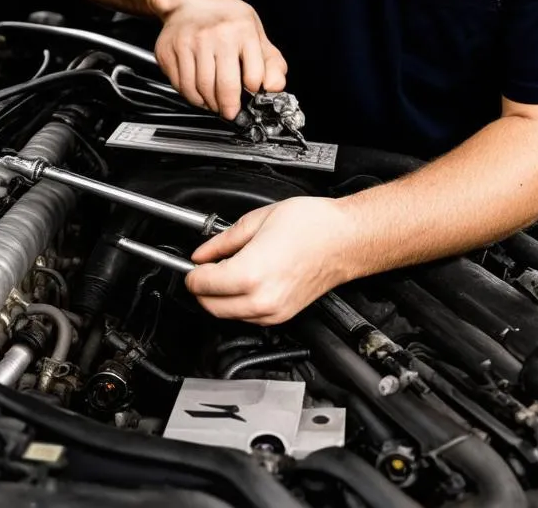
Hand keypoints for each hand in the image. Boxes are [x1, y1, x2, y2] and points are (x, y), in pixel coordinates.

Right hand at [153, 0, 287, 118]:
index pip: (253, 76)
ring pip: (200, 90)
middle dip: (230, 107)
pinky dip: (191, 96)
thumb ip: (271, 62)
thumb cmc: (226, 18)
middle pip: (224, 86)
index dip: (254, 90)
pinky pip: (181, 86)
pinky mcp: (168, 51)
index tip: (250, 92)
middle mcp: (214, 35)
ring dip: (210, 104)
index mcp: (242, 29)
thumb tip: (275, 87)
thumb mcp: (256, 32)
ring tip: (215, 102)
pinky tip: (199, 92)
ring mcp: (189, 42)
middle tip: (231, 112)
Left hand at [184, 198, 357, 324]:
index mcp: (250, 273)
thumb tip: (203, 252)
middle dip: (201, 288)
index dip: (192, 272)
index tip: (193, 265)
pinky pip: (248, 318)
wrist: (345, 239)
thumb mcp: (259, 220)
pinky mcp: (283, 316)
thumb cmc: (313, 226)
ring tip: (227, 272)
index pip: (202, 284)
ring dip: (219, 298)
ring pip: (228, 316)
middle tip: (204, 269)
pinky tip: (245, 282)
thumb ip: (223, 240)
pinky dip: (238, 304)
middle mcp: (261, 300)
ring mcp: (274, 312)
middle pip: (211, 306)